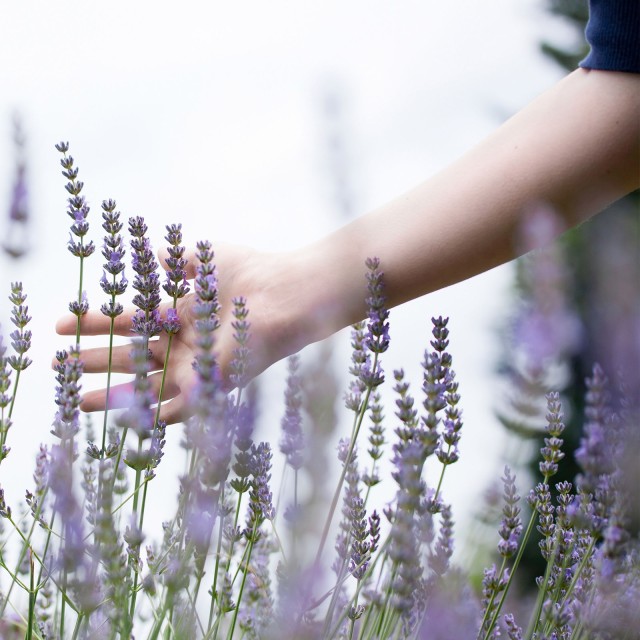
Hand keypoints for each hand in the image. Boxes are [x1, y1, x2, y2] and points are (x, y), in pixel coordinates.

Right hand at [55, 243, 309, 424]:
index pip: (129, 323)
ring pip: (146, 387)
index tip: (61, 324)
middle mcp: (185, 344)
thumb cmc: (252, 271)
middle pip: (130, 356)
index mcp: (180, 315)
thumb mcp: (205, 258)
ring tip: (77, 400)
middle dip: (94, 361)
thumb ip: (175, 259)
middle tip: (60, 365)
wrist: (286, 294)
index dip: (95, 324)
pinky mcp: (211, 386)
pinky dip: (152, 415)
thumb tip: (149, 249)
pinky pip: (178, 409)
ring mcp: (196, 367)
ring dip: (113, 395)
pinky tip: (122, 422)